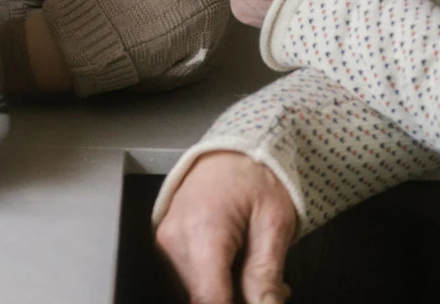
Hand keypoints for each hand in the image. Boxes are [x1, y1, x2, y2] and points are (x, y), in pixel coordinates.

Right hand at [155, 151, 296, 303]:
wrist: (231, 150)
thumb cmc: (254, 177)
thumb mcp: (274, 225)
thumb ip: (266, 277)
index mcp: (201, 231)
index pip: (209, 301)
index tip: (256, 303)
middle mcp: (174, 239)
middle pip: (203, 300)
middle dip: (238, 301)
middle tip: (269, 289)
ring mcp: (165, 243)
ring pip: (196, 294)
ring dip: (227, 294)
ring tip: (254, 273)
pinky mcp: (165, 246)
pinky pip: (189, 281)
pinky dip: (215, 283)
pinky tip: (237, 268)